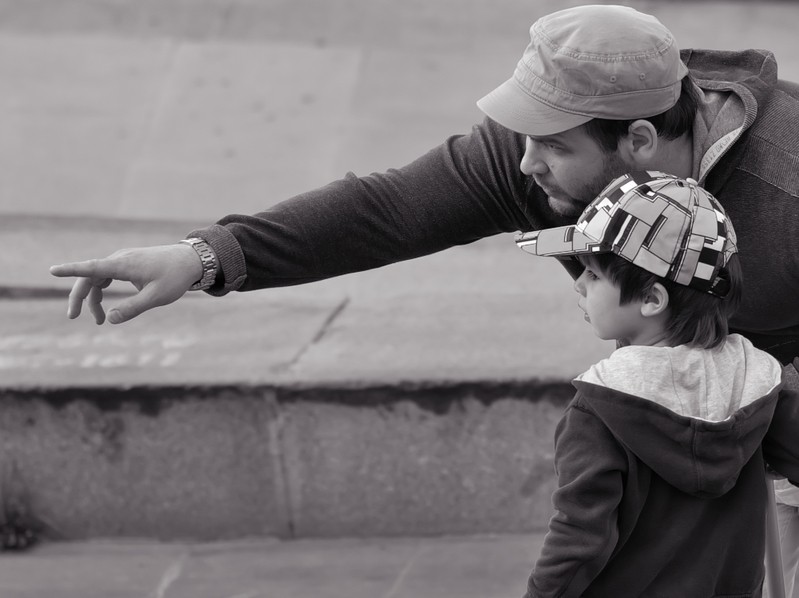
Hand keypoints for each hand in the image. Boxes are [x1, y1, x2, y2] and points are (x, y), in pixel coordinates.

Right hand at [49, 244, 203, 324]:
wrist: (191, 260)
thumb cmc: (175, 277)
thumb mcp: (157, 297)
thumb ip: (133, 308)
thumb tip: (111, 319)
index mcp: (124, 265)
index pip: (92, 267)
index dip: (72, 270)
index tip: (53, 271)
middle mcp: (120, 259)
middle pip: (90, 277)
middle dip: (79, 297)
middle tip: (73, 317)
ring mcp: (123, 260)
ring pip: (98, 279)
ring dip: (93, 298)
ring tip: (99, 321)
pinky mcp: (128, 264)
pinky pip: (107, 277)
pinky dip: (103, 292)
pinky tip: (107, 307)